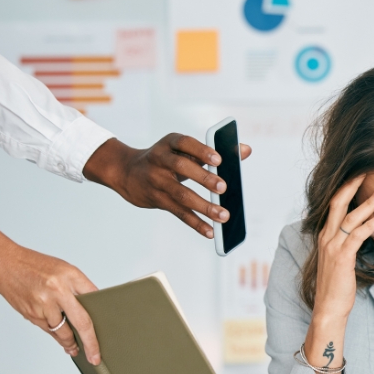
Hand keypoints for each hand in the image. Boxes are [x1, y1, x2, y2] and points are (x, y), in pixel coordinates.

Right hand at [0, 224, 100, 363]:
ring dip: (70, 343)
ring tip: (76, 349)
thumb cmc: (37, 266)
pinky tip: (61, 340)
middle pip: (81, 323)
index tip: (108, 332)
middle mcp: (57, 292)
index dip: (102, 317)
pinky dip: (56, 336)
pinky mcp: (31, 314)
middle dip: (89, 343)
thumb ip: (81, 287)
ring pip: (62, 331)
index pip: (94, 302)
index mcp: (70, 277)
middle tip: (95, 357)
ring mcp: (42, 305)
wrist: (5, 264)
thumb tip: (95, 306)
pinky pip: (48, 330)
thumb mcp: (66, 270)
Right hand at [83, 134, 251, 238]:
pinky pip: (177, 212)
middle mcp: (160, 160)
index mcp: (170, 143)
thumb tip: (246, 150)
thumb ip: (215, 151)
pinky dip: (195, 222)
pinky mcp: (156, 199)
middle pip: (182, 167)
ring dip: (203, 206)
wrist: (127, 171)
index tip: (219, 159)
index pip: (184, 143)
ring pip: (181, 194)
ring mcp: (156, 180)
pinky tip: (210, 231)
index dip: (201, 150)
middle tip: (223, 187)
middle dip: (204, 178)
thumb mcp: (184, 150)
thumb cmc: (167, 159)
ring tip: (223, 216)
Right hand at [305, 176, 373, 373]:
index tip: (360, 176)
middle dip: (352, 186)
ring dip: (367, 203)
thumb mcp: (341, 259)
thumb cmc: (338, 285)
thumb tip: (363, 231)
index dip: (346, 189)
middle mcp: (326, 237)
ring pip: (349, 217)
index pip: (334, 205)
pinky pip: (357, 236)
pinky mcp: (342, 258)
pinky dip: (370, 224)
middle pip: (337, 203)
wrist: (329, 308)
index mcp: (325, 235)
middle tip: (367, 172)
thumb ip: (348, 243)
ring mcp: (332, 247)